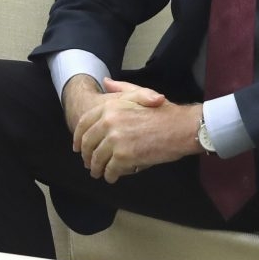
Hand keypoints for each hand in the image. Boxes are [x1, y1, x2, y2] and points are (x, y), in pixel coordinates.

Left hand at [72, 79, 198, 182]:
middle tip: (89, 164)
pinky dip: (110, 176)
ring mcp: (115, 140)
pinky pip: (110, 170)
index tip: (77, 147)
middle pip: (88, 143)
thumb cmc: (164, 112)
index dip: (78, 137)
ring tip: (99, 173)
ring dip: (96, 169)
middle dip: (87, 156)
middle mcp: (108, 122)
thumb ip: (120, 89)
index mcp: (109, 107)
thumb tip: (105, 82)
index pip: (84, 124)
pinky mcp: (124, 157)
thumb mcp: (140, 93)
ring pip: (97, 159)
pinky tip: (112, 177)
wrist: (181, 127)